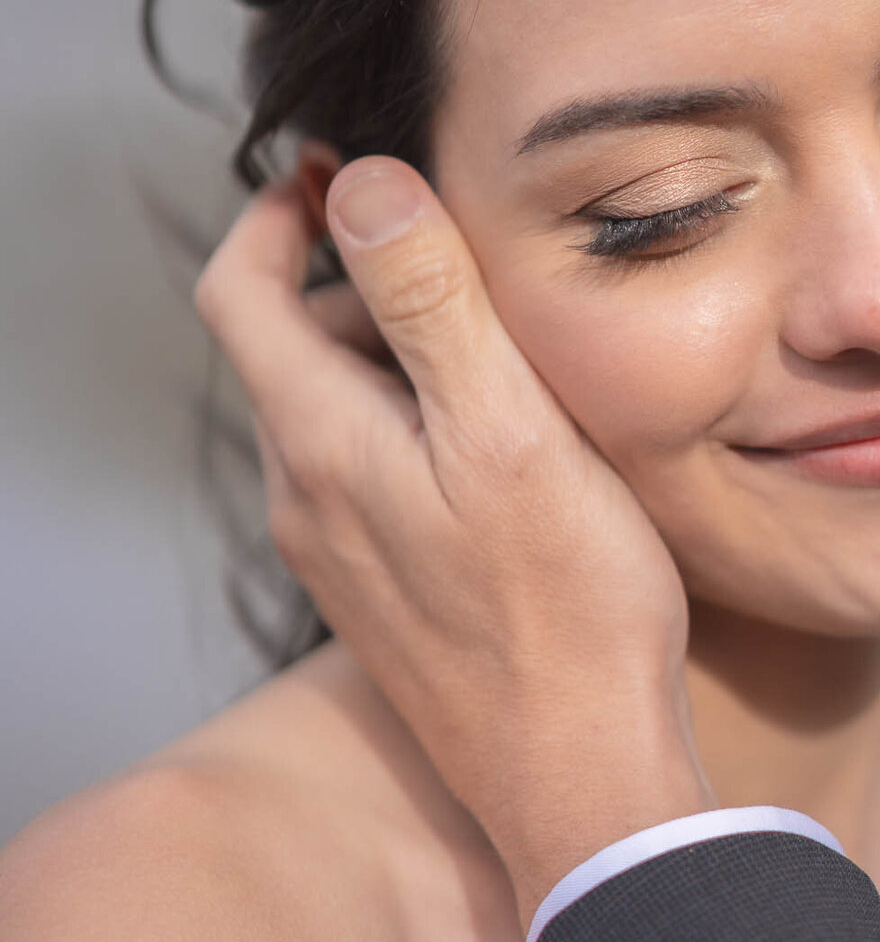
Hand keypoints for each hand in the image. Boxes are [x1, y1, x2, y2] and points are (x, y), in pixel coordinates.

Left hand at [194, 154, 713, 927]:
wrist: (580, 774)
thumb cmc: (565, 601)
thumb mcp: (504, 425)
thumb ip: (427, 300)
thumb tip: (358, 184)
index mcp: (320, 440)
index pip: (237, 291)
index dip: (274, 214)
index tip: (335, 167)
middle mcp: (305, 496)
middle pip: (290, 345)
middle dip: (358, 284)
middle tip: (469, 268)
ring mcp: (337, 551)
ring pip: (334, 410)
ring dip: (392, 358)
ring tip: (501, 360)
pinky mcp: (379, 590)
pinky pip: (368, 472)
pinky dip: (411, 426)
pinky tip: (501, 449)